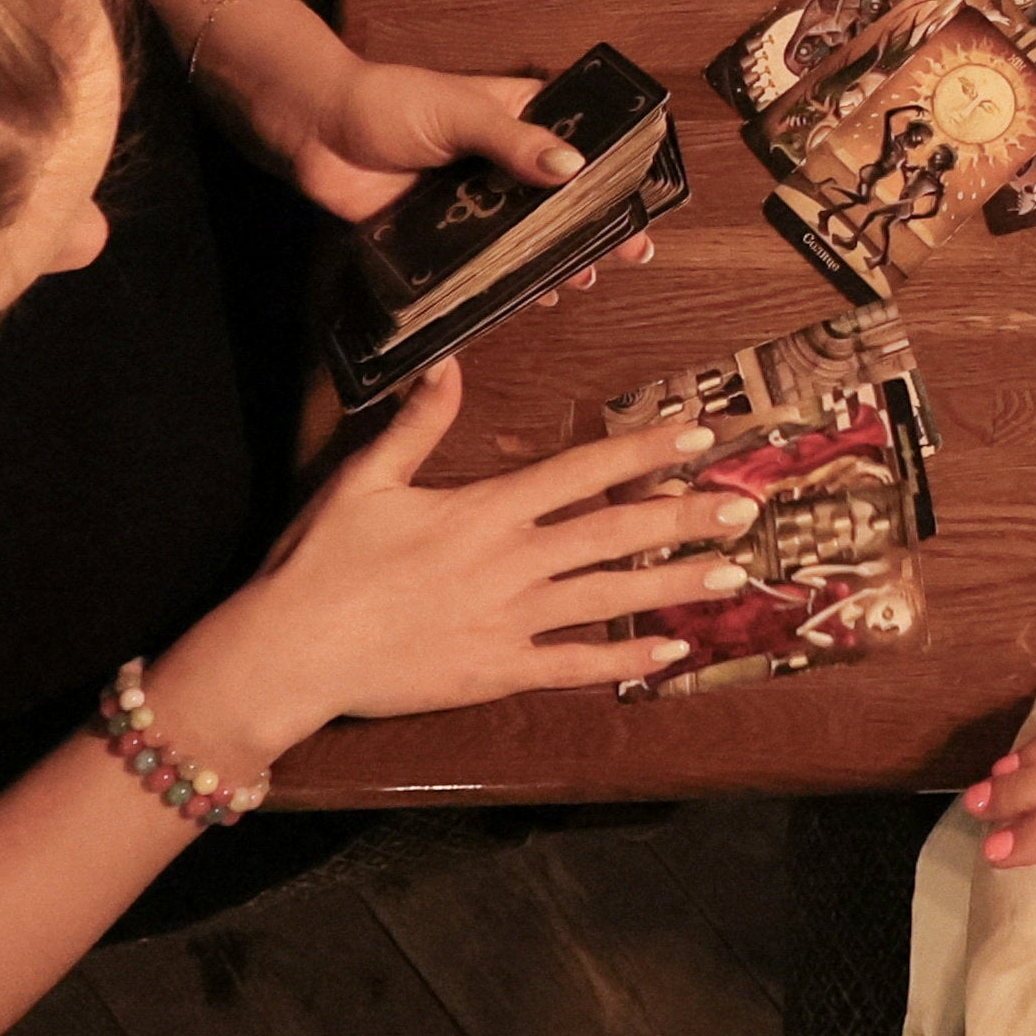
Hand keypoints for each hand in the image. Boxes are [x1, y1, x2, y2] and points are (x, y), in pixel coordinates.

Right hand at [153, 361, 746, 763]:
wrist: (289, 653)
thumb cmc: (321, 563)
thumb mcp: (364, 480)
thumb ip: (416, 424)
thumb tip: (447, 363)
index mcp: (484, 511)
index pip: (580, 471)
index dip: (642, 452)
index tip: (697, 434)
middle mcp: (510, 563)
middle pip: (614, 533)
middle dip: (683, 516)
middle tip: (745, 504)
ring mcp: (510, 622)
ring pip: (609, 598)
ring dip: (674, 586)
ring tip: (734, 573)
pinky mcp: (498, 672)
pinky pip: (575, 666)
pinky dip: (625, 662)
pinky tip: (671, 655)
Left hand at [251, 60, 652, 304]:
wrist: (314, 130)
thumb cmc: (387, 103)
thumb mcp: (458, 112)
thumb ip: (514, 141)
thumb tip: (573, 166)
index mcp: (515, 116)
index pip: (578, 140)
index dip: (612, 170)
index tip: (643, 198)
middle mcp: (501, 160)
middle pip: (560, 197)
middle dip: (594, 227)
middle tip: (629, 255)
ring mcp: (473, 199)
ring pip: (525, 233)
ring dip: (554, 259)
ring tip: (582, 281)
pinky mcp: (441, 234)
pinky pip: (482, 261)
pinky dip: (507, 281)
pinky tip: (532, 298)